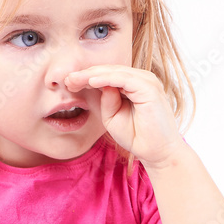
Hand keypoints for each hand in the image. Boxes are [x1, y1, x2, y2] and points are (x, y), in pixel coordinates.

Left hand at [64, 65, 183, 169]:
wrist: (156, 152)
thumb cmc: (136, 136)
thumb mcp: (112, 116)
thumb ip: (106, 100)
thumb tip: (99, 83)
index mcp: (134, 85)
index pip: (108, 75)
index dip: (87, 77)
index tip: (68, 83)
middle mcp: (142, 80)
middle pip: (110, 70)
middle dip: (86, 74)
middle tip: (67, 79)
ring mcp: (147, 82)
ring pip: (115, 72)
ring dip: (93, 74)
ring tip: (74, 79)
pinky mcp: (150, 88)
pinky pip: (123, 78)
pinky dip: (106, 79)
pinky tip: (91, 82)